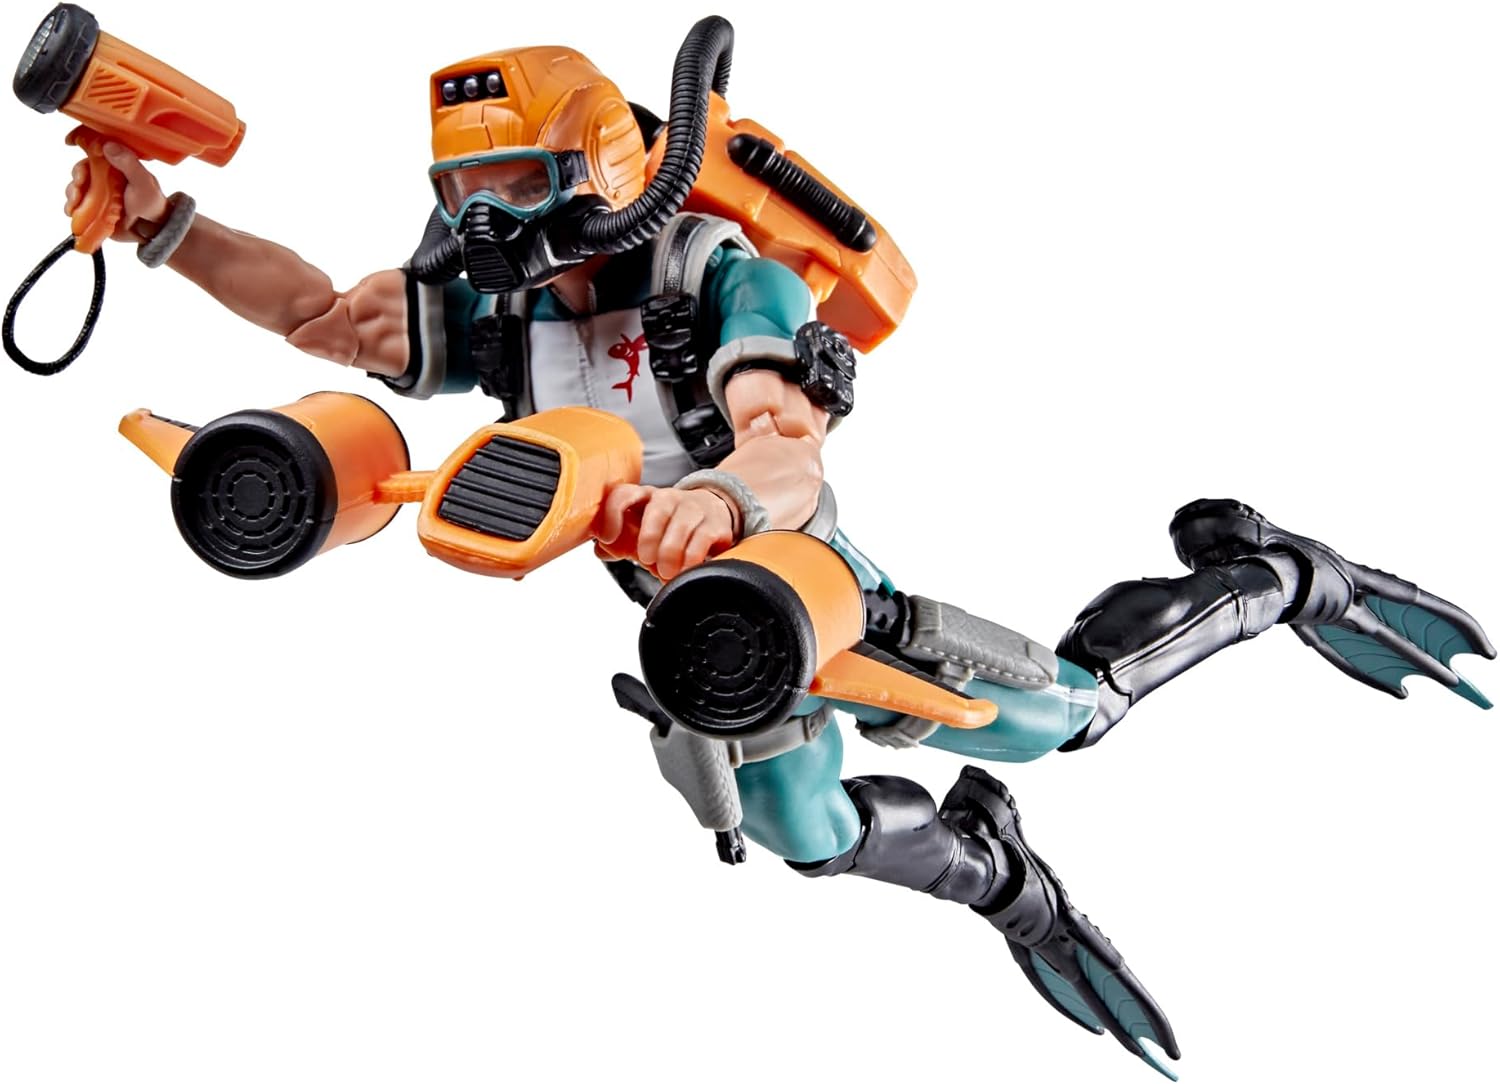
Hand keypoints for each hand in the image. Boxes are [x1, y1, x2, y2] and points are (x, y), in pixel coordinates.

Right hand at [63, 142, 169, 243]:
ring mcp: (98, 193)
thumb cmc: (152, 205)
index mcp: (117, 165)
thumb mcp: (143, 182)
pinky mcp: (93, 208)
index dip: (82, 147)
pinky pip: (77, 205)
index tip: (71, 144)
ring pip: (76, 187)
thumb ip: (129, 164)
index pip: (96, 151)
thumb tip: (108, 145)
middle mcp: (105, 177)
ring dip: (72, 192)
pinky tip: (73, 211)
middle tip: (79, 185)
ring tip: (76, 201)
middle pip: (82, 170)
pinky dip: (72, 207)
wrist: (152, 231)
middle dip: (77, 177)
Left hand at [597, 484, 735, 579]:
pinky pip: (702, 539)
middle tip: (646, 560)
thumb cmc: (670, 526)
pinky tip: (684, 570)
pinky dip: (691, 559)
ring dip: (670, 553)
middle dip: (649, 537)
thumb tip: (601, 550)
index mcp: (645, 497)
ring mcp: (695, 509)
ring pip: (681, 526)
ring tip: (665, 572)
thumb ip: (620, 542)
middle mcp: (670, 498)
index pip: (624, 494)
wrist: (714, 514)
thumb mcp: (643, 530)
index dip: (612, 514)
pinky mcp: (716, 524)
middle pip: (658, 510)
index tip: (608, 538)